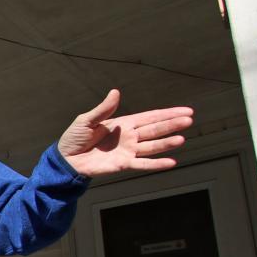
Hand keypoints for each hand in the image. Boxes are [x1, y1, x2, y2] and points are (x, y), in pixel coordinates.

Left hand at [58, 90, 191, 177]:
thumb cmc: (75, 137)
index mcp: (124, 123)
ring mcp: (128, 151)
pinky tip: (171, 162)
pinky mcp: (123, 164)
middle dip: (172, 125)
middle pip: (155, 129)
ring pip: (152, 146)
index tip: (186, 111)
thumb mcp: (87, 120)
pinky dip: (156, 164)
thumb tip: (116, 92)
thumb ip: (103, 109)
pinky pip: (142, 164)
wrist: (66, 159)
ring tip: (182, 139)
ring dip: (167, 143)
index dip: (168, 113)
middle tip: (189, 120)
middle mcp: (130, 136)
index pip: (151, 117)